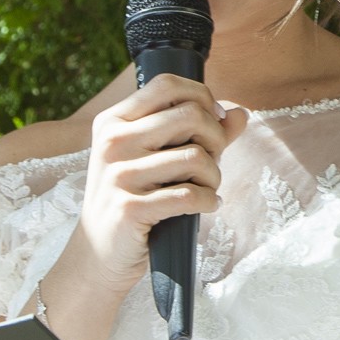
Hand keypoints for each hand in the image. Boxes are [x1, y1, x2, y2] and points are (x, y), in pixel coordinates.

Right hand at [72, 73, 242, 295]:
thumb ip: (200, 133)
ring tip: (208, 189)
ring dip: (214, 176)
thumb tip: (240, 113)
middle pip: (190, 115)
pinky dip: (209, 201)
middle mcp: (112, 142)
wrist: (98, 254)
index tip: (214, 121)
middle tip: (213, 161)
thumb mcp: (157, 159)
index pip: (167, 85)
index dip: (202, 97)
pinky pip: (190, 195)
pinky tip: (207, 205)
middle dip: (216, 139)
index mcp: (114, 121)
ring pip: (196, 157)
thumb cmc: (133, 199)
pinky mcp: (130, 208)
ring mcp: (119, 175)